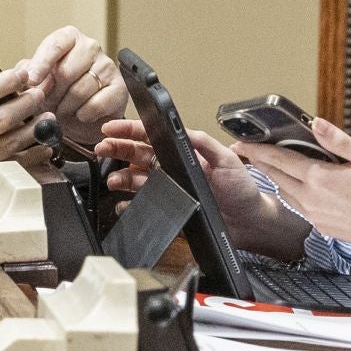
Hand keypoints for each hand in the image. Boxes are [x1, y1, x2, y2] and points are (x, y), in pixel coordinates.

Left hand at [25, 26, 125, 145]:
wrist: (79, 118)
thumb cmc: (55, 94)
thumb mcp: (34, 80)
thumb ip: (26, 74)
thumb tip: (25, 77)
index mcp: (68, 38)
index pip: (55, 45)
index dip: (41, 64)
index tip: (31, 80)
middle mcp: (90, 47)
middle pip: (66, 71)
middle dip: (52, 94)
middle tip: (48, 104)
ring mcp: (107, 66)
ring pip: (80, 90)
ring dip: (66, 107)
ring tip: (63, 110)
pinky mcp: (119, 88)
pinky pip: (96, 104)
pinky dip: (83, 115)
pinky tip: (80, 114)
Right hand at [94, 119, 309, 261]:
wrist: (249, 222)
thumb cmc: (241, 189)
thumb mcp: (226, 159)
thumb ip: (203, 142)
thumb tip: (180, 128)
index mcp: (182, 152)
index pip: (151, 136)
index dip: (130, 130)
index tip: (111, 128)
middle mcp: (171, 168)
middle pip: (136, 155)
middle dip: (117, 149)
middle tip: (102, 148)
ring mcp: (168, 188)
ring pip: (135, 179)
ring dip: (121, 177)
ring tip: (114, 180)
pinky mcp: (168, 208)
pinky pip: (142, 205)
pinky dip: (129, 205)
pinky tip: (123, 204)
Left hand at [237, 118, 350, 251]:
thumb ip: (338, 142)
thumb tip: (315, 124)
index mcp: (320, 178)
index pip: (279, 159)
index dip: (257, 150)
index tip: (241, 143)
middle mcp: (312, 199)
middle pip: (276, 177)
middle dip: (259, 162)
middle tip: (245, 151)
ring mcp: (315, 216)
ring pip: (285, 193)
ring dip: (274, 178)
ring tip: (267, 166)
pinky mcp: (323, 227)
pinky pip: (299, 208)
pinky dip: (291, 194)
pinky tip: (296, 188)